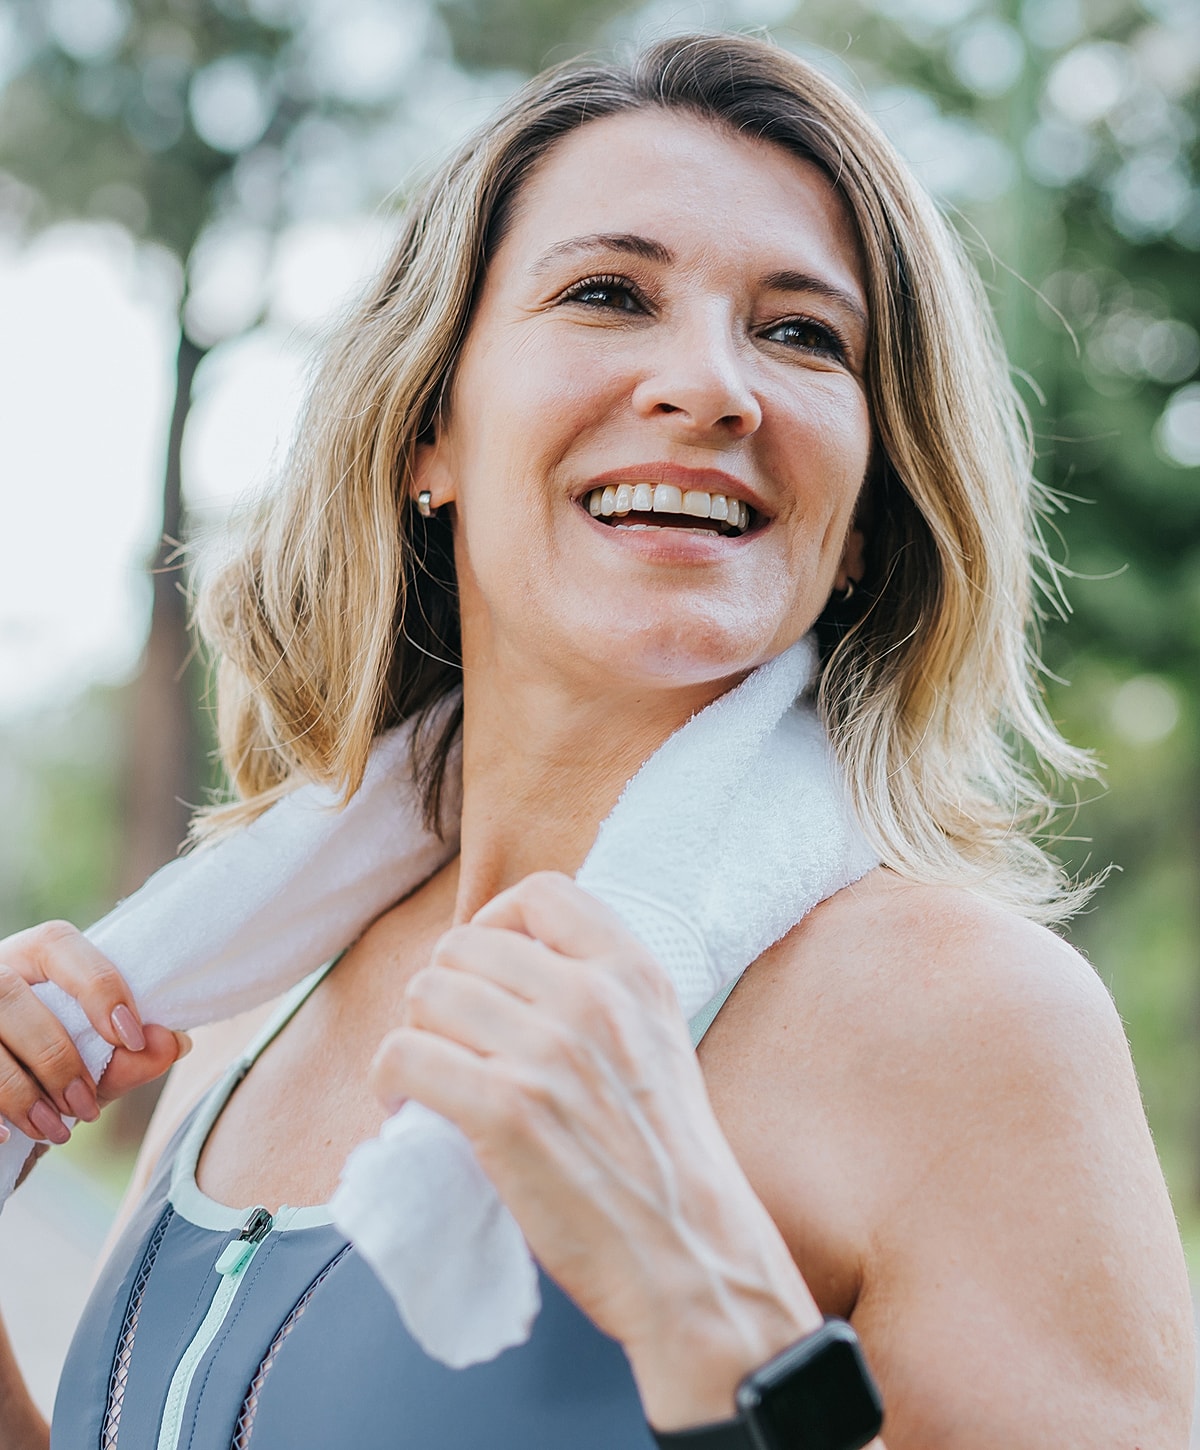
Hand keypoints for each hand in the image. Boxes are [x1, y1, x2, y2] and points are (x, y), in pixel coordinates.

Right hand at [0, 921, 188, 1146]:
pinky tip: (5, 1136)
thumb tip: (172, 1043)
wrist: (8, 1096)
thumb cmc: (54, 1065)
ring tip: (56, 1129)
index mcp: (32, 956)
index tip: (132, 1037)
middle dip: (55, 1055)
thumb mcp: (94, 1063)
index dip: (98, 987)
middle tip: (86, 1105)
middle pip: (10, 995)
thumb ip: (133, 1056)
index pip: (60, 944)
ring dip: (20, 1091)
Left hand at [369, 872, 821, 1428]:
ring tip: (430, 1076)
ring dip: (415, 1034)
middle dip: (445, 990)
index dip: (496, 921)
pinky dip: (389, 1078)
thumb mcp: (660, 1039)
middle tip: (452, 1041)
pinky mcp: (504, 1111)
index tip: (486, 969)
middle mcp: (592, 998)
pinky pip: (403, 1054)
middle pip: (464, 945)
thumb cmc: (667, 1158)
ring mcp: (547, 1052)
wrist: (690, 1254)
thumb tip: (510, 968)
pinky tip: (407, 1104)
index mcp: (634, 973)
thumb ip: (601, 991)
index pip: (542, 892)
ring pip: (426, 994)